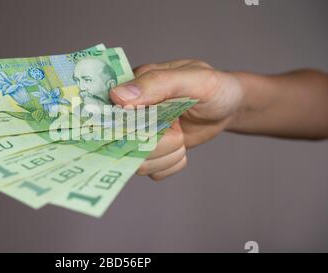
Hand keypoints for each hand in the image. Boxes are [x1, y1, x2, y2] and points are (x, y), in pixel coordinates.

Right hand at [109, 60, 243, 180]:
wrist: (230, 107)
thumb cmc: (215, 87)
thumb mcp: (193, 78)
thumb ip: (157, 83)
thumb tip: (118, 96)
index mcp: (133, 87)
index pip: (109, 110)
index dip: (122, 124)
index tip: (146, 126)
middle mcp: (131, 113)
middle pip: (123, 142)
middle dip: (156, 143)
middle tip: (177, 132)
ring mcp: (141, 134)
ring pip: (137, 161)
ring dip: (166, 155)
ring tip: (181, 139)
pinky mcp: (153, 152)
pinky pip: (152, 171)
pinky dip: (171, 164)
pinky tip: (181, 149)